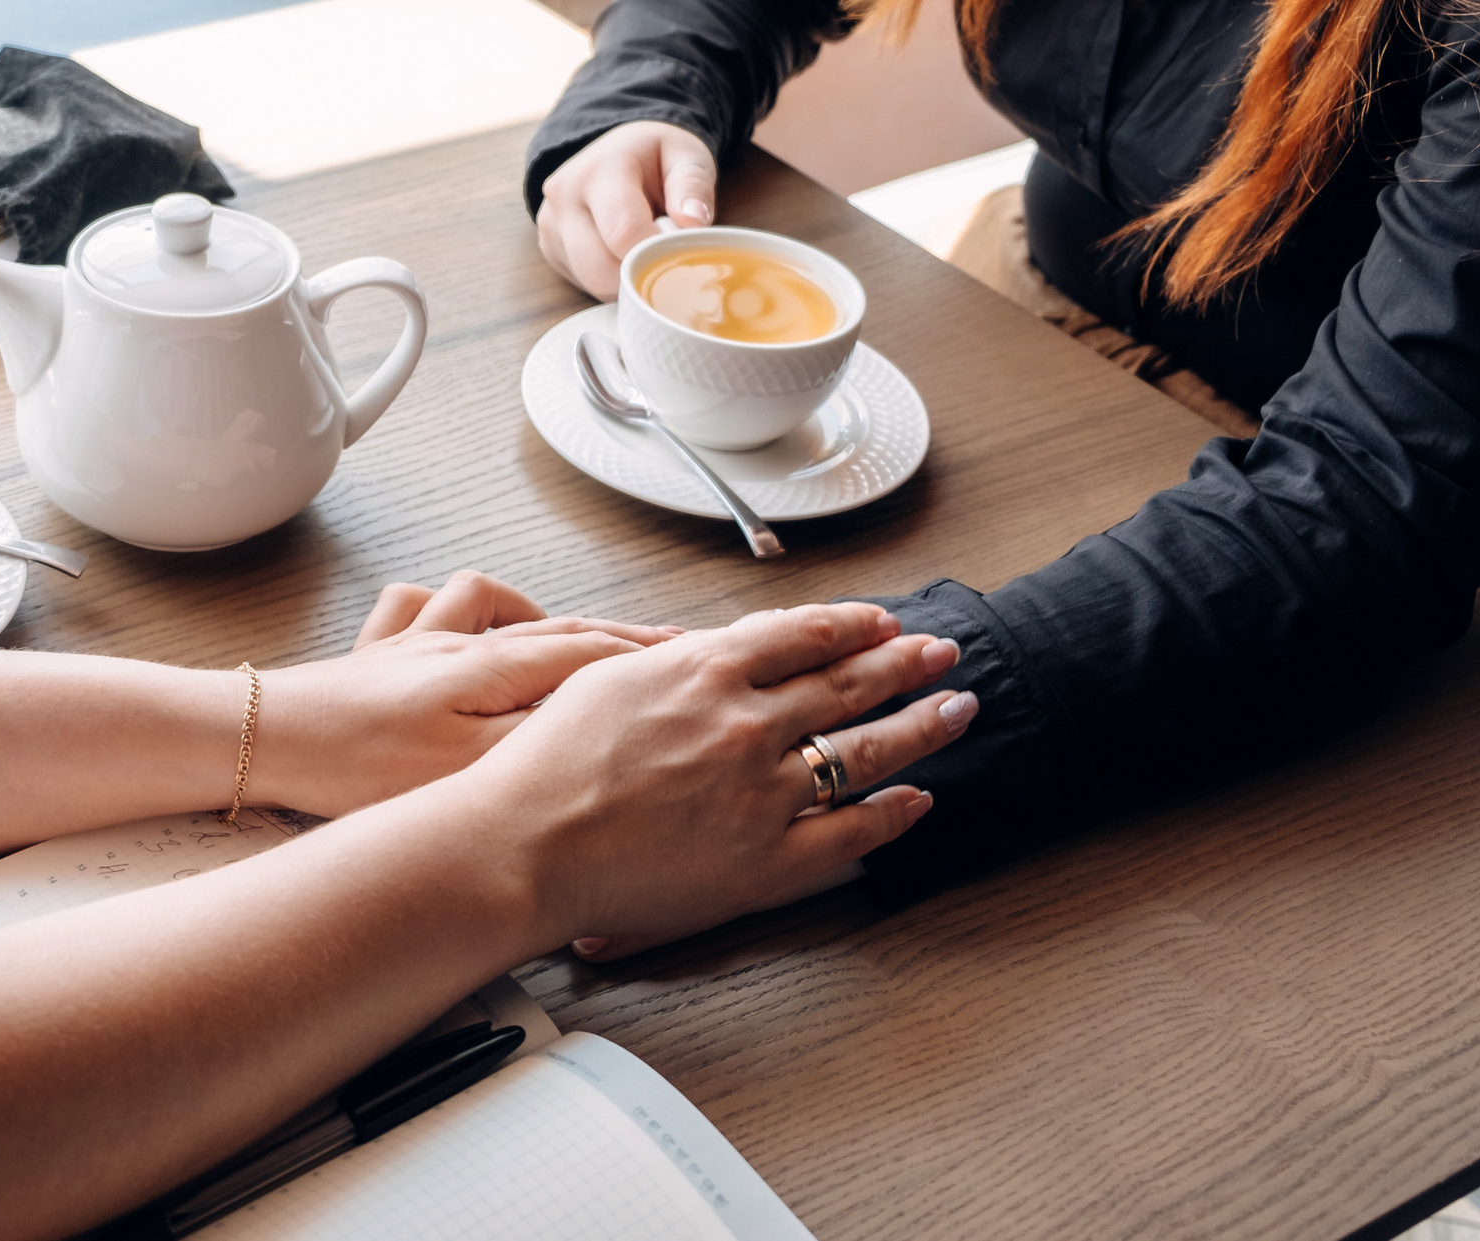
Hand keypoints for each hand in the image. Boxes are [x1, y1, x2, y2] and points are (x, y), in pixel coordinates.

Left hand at [257, 571, 680, 818]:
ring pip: (492, 604)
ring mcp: (417, 642)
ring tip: (569, 631)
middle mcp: (461, 642)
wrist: (268, 740)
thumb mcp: (469, 767)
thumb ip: (544, 739)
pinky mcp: (376, 655)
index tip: (702, 658)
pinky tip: (456, 621)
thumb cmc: (358, 765)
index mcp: (494, 667)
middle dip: (620, 634)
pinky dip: (451, 608)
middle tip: (672, 642)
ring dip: (538, 612)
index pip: (594, 654)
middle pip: (559, 625)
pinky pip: (420, 607)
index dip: (652, 658)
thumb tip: (607, 720)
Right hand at [464, 603, 976, 958]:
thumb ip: (666, 661)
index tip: (880, 621)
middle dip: (904, 662)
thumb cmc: (541, 768)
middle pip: (847, 683)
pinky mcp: (768, 858)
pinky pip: (851, 832)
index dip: (850, 626)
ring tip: (957, 707)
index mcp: (704, 673)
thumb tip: (704, 649)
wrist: (523, 843)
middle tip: (941, 650)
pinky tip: (917, 799)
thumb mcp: (601, 679)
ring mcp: (764, 792)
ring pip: (866, 749)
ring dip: (921, 723)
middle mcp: (746, 724)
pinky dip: (893, 813)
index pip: (800, 636)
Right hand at [534, 120, 718, 299]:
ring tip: (642, 251)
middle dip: (639, 273)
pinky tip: (621, 254)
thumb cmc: (654, 155)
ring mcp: (550, 225)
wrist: (616, 148)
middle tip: (664, 256)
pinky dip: (609, 279)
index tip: (681, 252)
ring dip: (624, 280)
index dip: (657, 255)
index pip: (624, 232)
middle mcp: (564, 197)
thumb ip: (692, 186)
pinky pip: (582, 283)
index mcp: (601, 170)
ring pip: (591, 282)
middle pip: (600, 269)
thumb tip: (694, 223)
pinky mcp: (548, 247)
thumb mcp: (685, 154)